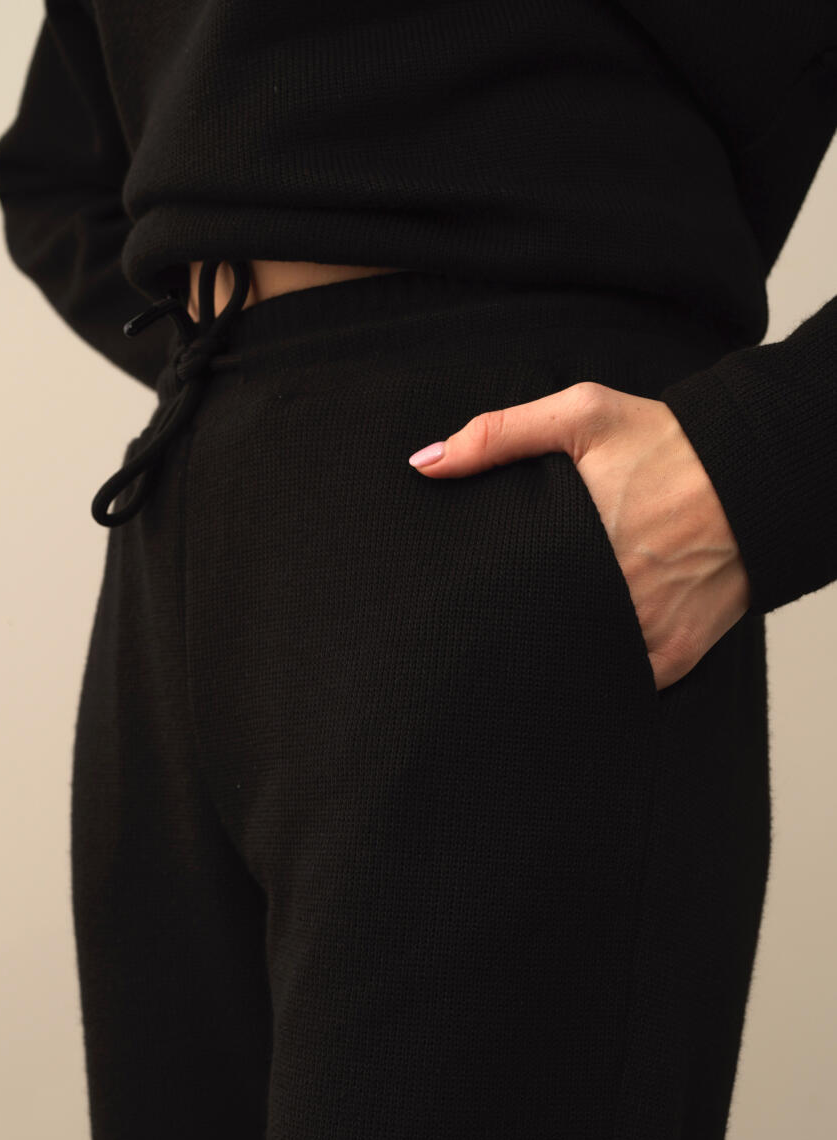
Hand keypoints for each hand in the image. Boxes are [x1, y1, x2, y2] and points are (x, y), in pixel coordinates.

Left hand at [407, 381, 751, 690]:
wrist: (756, 471)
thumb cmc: (666, 441)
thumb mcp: (582, 415)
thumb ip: (499, 435)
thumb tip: (425, 464)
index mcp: (575, 543)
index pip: (503, 592)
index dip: (478, 599)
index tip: (461, 599)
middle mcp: (611, 594)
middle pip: (535, 633)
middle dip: (511, 631)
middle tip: (490, 625)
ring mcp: (645, 632)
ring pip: (577, 663)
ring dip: (555, 655)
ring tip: (529, 647)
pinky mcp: (676, 655)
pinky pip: (626, 682)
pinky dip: (605, 674)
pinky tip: (581, 659)